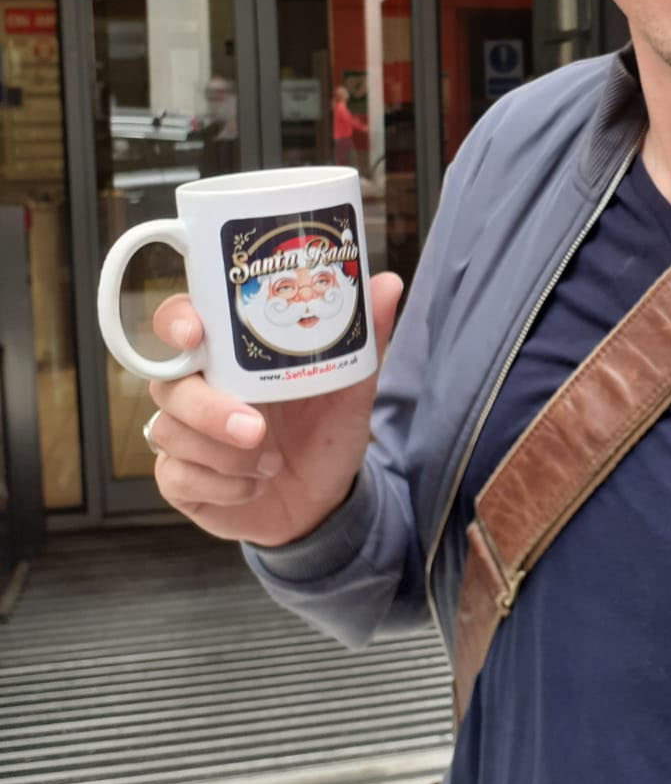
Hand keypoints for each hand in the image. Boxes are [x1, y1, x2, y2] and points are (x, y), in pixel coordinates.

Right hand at [145, 273, 403, 546]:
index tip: (193, 332)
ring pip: (170, 431)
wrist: (324, 499)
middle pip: (168, 383)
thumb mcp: (351, 386)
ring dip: (226, 454)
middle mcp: (197, 388)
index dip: (175, 321)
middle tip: (255, 427)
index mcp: (229, 355)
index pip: (180, 321)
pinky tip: (253, 486)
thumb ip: (365, 337)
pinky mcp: (179, 479)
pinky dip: (222, 486)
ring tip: (271, 462)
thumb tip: (388, 283)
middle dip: (207, 408)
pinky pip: (178, 477)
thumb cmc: (326, 429)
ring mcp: (182, 434)